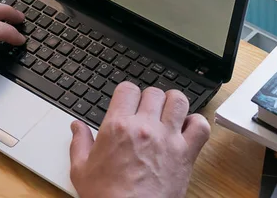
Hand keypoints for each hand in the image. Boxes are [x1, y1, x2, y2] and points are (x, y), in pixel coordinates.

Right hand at [69, 83, 210, 197]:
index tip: (128, 103)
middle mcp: (144, 127)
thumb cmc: (107, 197)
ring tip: (167, 114)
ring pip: (178, 100)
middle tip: (145, 112)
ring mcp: (167, 138)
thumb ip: (79, 143)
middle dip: (148, 99)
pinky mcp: (186, 154)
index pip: (127, 89)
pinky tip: (185, 130)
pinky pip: (200, 126)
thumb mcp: (81, 169)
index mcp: (117, 126)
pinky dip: (196, 123)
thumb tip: (77, 126)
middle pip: (153, 92)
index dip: (127, 94)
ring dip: (172, 104)